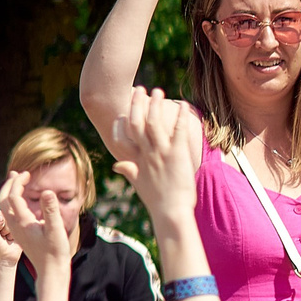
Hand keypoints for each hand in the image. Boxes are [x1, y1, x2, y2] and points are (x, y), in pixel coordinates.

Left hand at [0, 167, 74, 271]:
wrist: (50, 270)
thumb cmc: (55, 251)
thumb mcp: (55, 229)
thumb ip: (50, 210)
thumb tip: (46, 191)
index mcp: (21, 222)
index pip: (13, 196)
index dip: (18, 182)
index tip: (27, 174)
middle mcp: (14, 225)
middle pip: (3, 200)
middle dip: (9, 185)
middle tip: (18, 173)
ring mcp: (16, 229)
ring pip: (5, 207)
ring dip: (10, 192)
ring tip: (18, 180)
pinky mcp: (20, 232)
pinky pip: (11, 212)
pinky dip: (14, 200)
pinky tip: (24, 198)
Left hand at [0, 205, 21, 268]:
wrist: (5, 257)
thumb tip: (1, 217)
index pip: (1, 213)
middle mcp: (7, 216)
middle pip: (11, 216)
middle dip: (6, 228)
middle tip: (3, 235)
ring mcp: (17, 221)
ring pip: (18, 222)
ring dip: (13, 233)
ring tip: (9, 237)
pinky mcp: (24, 227)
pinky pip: (25, 228)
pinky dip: (20, 235)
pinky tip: (16, 239)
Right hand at [110, 86, 203, 219]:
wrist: (170, 211)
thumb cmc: (156, 200)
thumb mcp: (138, 184)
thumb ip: (128, 171)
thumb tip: (118, 165)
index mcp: (136, 159)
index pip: (123, 135)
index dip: (121, 120)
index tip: (122, 109)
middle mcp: (146, 152)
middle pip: (137, 121)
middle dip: (137, 103)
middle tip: (139, 89)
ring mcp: (161, 152)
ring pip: (155, 122)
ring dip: (156, 105)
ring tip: (158, 91)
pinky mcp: (177, 154)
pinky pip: (178, 131)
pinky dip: (179, 117)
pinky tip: (182, 105)